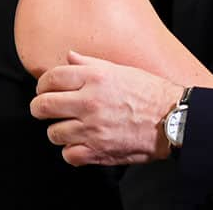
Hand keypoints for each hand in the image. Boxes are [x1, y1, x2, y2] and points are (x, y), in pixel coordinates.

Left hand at [29, 51, 182, 165]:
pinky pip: (68, 154)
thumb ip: (90, 63)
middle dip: (39, 107)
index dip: (43, 84)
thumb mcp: (120, 69)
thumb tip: (69, 57)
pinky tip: (81, 142)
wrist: (172, 119)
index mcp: (95, 77)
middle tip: (45, 108)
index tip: (45, 89)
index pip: (51, 78)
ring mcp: (92, 128)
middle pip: (43, 106)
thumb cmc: (150, 92)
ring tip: (70, 127)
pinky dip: (71, 151)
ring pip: (53, 133)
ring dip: (58, 130)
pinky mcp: (98, 151)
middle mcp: (90, 102)